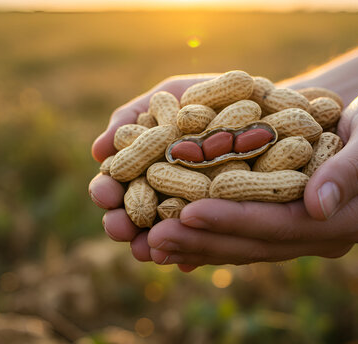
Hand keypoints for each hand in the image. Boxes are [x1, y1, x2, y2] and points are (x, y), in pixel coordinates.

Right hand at [89, 74, 215, 271]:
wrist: (260, 99)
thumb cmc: (206, 96)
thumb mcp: (168, 97)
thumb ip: (130, 119)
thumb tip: (97, 151)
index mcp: (142, 167)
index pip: (116, 184)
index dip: (106, 190)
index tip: (104, 192)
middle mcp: (162, 193)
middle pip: (134, 214)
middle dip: (121, 223)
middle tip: (118, 227)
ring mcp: (191, 210)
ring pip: (165, 233)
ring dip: (152, 244)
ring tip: (145, 249)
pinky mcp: (221, 224)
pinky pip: (205, 243)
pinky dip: (193, 253)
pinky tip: (185, 261)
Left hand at [144, 82, 357, 266]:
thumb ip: (352, 168)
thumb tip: (319, 208)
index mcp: (348, 218)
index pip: (280, 224)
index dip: (232, 220)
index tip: (187, 213)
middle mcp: (324, 234)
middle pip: (255, 243)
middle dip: (203, 240)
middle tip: (151, 239)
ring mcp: (308, 231)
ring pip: (245, 244)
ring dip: (198, 244)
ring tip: (150, 243)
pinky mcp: (292, 221)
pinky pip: (246, 233)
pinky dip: (211, 235)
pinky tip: (175, 233)